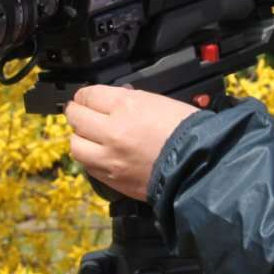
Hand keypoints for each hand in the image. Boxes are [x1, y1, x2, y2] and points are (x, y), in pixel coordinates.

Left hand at [64, 85, 198, 200]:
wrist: (198, 167)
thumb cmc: (187, 133)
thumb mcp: (159, 102)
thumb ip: (130, 101)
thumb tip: (113, 101)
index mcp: (126, 106)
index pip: (89, 95)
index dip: (85, 95)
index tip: (86, 97)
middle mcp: (112, 131)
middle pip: (76, 117)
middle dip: (77, 112)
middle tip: (80, 112)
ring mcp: (109, 157)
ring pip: (76, 144)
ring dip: (80, 137)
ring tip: (88, 136)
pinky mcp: (111, 178)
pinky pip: (87, 165)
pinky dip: (90, 158)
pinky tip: (99, 154)